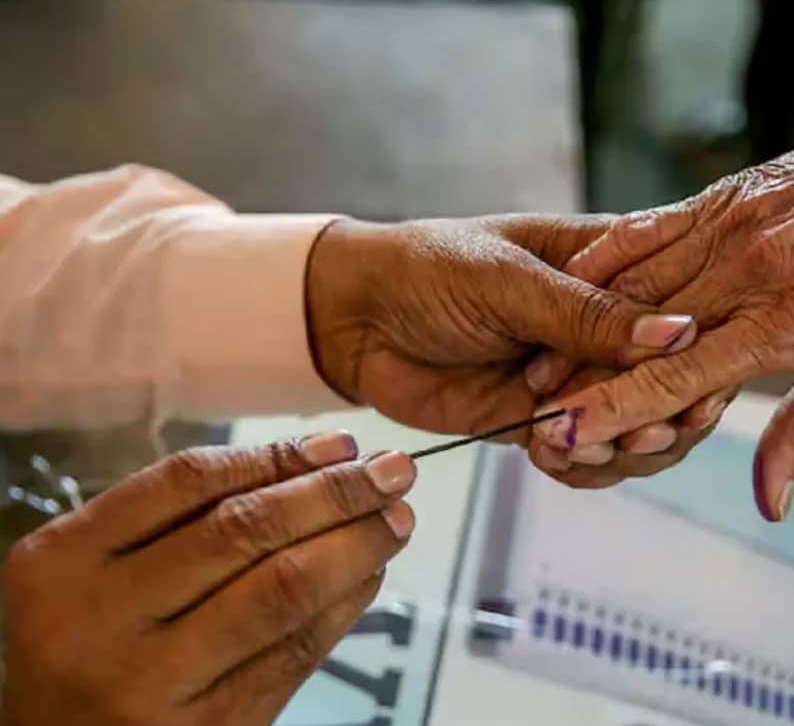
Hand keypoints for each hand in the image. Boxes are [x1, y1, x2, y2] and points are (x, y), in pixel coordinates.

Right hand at [2, 433, 415, 725]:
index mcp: (64, 561)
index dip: (275, 457)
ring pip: (281, 591)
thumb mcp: (99, 569)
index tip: (340, 444)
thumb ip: (182, 518)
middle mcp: (103, 620)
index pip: (187, 483)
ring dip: (355, 546)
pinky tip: (369, 574)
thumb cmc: (88, 642)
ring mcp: (156, 682)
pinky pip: (296, 652)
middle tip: (393, 471)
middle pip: (243, 531)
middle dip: (334, 494)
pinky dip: (345, 604)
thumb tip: (320, 463)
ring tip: (395, 519)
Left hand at [304, 215, 696, 440]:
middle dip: (664, 412)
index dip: (699, 353)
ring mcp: (579, 376)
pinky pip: (588, 454)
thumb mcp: (508, 279)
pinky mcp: (546, 420)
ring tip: (586, 446)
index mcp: (614, 265)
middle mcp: (606, 324)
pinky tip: (554, 458)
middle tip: (643, 432)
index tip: (695, 388)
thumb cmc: (427, 267)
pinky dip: (582, 466)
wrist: (352, 318)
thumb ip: (588, 313)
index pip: (685, 308)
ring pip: (638, 424)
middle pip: (673, 379)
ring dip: (623, 446)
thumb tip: (678, 334)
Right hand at [526, 101, 793, 518]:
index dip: (616, 410)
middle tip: (530, 415)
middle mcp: (748, 273)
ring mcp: (727, 228)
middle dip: (579, 379)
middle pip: (639, 335)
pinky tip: (566, 289)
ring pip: (631, 284)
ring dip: (577, 327)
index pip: (680, 377)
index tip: (565, 436)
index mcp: (788, 322)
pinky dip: (601, 263)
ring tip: (534, 367)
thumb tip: (771, 503)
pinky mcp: (716, 198)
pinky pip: (643, 231)